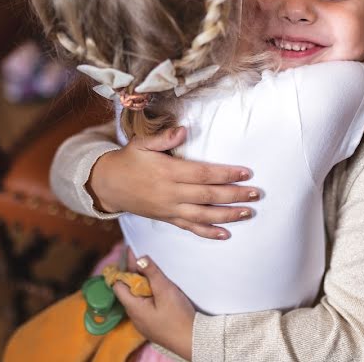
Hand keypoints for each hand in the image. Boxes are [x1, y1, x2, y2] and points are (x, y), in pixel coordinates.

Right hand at [88, 127, 258, 238]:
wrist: (108, 184)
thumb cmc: (129, 159)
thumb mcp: (141, 143)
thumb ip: (163, 137)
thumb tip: (184, 130)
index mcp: (168, 171)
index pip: (203, 174)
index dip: (226, 174)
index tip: (246, 173)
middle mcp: (171, 193)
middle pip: (208, 196)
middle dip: (234, 196)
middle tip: (256, 194)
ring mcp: (169, 208)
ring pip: (203, 216)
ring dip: (227, 216)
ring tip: (248, 213)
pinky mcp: (167, 218)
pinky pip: (190, 228)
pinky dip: (208, 233)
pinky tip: (226, 234)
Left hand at [114, 253, 194, 360]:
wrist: (193, 340)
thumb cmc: (179, 317)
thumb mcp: (165, 290)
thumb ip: (152, 273)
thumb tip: (140, 258)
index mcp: (133, 308)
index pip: (118, 285)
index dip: (124, 269)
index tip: (132, 254)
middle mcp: (134, 316)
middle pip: (128, 290)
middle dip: (135, 274)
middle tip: (144, 258)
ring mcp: (143, 321)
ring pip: (138, 297)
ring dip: (143, 283)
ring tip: (152, 271)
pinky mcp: (152, 323)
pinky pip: (145, 305)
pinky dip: (149, 293)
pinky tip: (159, 288)